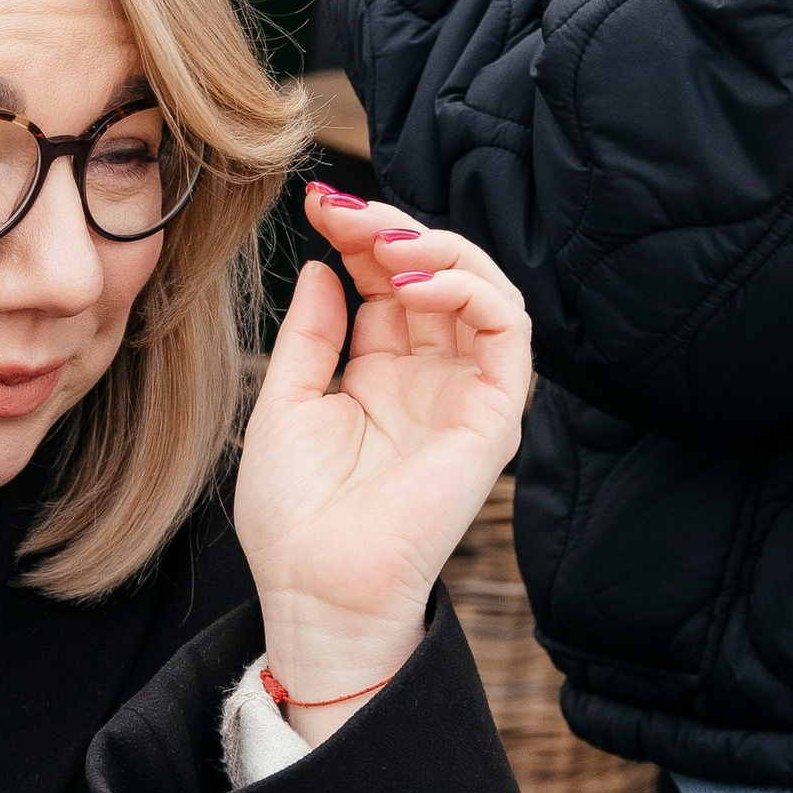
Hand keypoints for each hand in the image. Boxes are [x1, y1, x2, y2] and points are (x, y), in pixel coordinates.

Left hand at [233, 188, 531, 727]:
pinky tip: (414, 280)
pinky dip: (469, 289)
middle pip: (434, 276)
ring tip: (382, 239)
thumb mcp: (286, 402)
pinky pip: (507, 330)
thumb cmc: (293, 515)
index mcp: (380, 377)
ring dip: (436, 248)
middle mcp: (429, 380)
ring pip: (482, 290)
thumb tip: (326, 268)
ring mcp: (465, 395)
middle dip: (392, 229)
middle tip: (344, 208)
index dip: (361, 239)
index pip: (388, 284)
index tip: (317, 204)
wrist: (315, 587)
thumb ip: (313, 334)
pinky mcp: (494, 416)